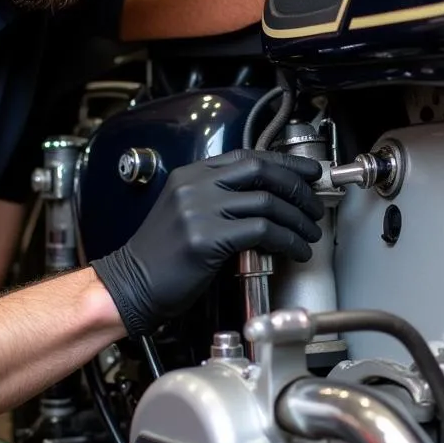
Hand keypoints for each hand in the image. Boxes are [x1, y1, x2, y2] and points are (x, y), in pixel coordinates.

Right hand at [90, 149, 323, 335]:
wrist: (128, 287)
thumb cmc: (159, 258)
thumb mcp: (186, 213)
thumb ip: (219, 199)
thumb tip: (269, 200)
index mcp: (191, 175)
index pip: (248, 156)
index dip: (285, 162)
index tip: (308, 172)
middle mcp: (195, 186)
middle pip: (262, 170)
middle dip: (298, 186)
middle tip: (315, 203)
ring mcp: (200, 210)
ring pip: (268, 202)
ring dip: (298, 218)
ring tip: (310, 233)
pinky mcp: (206, 238)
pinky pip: (263, 231)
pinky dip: (288, 240)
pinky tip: (295, 251)